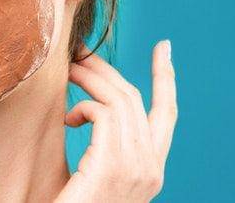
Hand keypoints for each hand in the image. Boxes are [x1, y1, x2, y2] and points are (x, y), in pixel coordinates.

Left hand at [54, 40, 177, 202]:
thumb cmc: (76, 202)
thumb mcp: (100, 171)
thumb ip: (106, 143)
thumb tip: (91, 105)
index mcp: (151, 168)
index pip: (167, 114)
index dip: (166, 78)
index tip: (164, 48)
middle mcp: (151, 167)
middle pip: (135, 99)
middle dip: (106, 70)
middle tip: (80, 53)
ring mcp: (136, 168)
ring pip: (118, 100)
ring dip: (89, 79)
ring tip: (67, 72)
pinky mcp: (113, 166)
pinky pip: (102, 114)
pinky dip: (83, 106)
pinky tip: (68, 117)